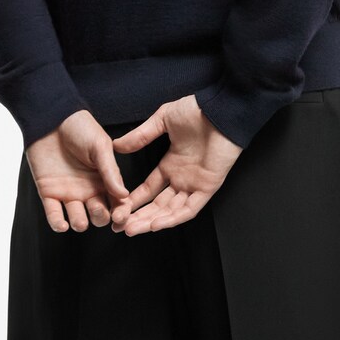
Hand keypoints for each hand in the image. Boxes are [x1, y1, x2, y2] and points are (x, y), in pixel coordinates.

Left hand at [25, 111, 130, 231]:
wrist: (51, 118)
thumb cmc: (79, 127)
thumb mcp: (100, 147)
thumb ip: (111, 171)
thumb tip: (124, 195)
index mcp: (105, 180)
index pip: (117, 203)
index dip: (121, 213)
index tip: (120, 217)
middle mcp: (89, 190)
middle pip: (99, 215)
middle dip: (100, 217)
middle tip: (98, 209)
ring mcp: (69, 193)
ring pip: (78, 219)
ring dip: (81, 223)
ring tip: (80, 219)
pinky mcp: (49, 193)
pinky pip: (54, 214)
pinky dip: (58, 224)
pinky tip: (62, 225)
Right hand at [109, 96, 241, 234]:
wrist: (221, 109)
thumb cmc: (197, 110)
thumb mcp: (163, 120)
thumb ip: (141, 135)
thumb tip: (118, 146)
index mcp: (171, 164)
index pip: (149, 189)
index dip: (134, 200)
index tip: (118, 208)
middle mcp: (182, 178)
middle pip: (157, 205)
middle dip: (139, 217)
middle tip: (120, 227)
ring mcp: (195, 184)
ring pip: (171, 211)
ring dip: (152, 222)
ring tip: (132, 229)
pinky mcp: (208, 187)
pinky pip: (190, 209)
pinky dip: (173, 218)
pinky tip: (156, 224)